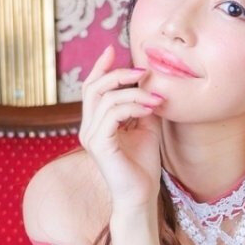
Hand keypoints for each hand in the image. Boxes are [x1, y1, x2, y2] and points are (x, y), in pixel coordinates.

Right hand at [79, 45, 165, 212]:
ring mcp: (90, 136)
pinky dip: (133, 106)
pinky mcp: (98, 144)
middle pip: (93, 86)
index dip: (101, 67)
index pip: (92, 88)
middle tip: (143, 71)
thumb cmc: (143, 165)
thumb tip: (149, 81)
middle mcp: (87, 127)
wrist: (141, 196)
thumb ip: (142, 104)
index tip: (113, 49)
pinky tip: (151, 108)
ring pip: (104, 98)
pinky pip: (112, 114)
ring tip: (156, 98)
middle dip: (118, 73)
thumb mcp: (146, 126)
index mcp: (96, 123)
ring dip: (134, 92)